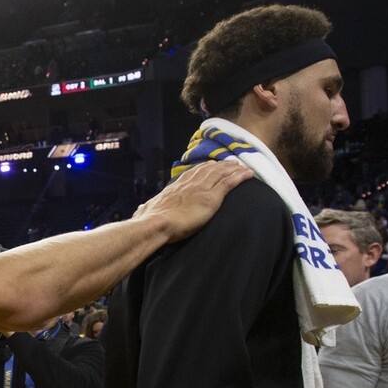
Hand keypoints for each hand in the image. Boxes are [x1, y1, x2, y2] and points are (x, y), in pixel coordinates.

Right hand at [135, 160, 251, 241]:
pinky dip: (240, 177)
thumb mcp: (145, 211)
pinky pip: (229, 184)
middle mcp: (190, 184)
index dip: (204, 168)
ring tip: (242, 167)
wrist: (157, 224)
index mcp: (176, 187)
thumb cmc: (150, 220)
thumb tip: (139, 210)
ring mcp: (201, 189)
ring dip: (233, 169)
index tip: (211, 165)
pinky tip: (248, 174)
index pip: (193, 173)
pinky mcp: (211, 198)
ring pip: (221, 174)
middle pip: (209, 170)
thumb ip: (145, 209)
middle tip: (231, 163)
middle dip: (221, 166)